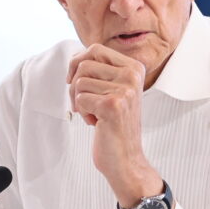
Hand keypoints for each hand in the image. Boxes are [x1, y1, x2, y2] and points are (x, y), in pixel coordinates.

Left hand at [67, 43, 161, 208]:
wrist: (126, 159)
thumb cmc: (115, 125)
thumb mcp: (114, 91)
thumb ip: (101, 71)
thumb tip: (75, 58)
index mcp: (134, 68)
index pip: (95, 49)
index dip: (77, 62)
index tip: (75, 80)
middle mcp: (132, 75)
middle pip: (84, 64)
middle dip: (75, 84)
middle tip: (84, 103)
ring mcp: (124, 90)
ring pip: (79, 82)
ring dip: (79, 101)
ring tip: (94, 114)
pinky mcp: (112, 105)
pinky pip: (80, 99)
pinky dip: (82, 113)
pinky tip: (97, 123)